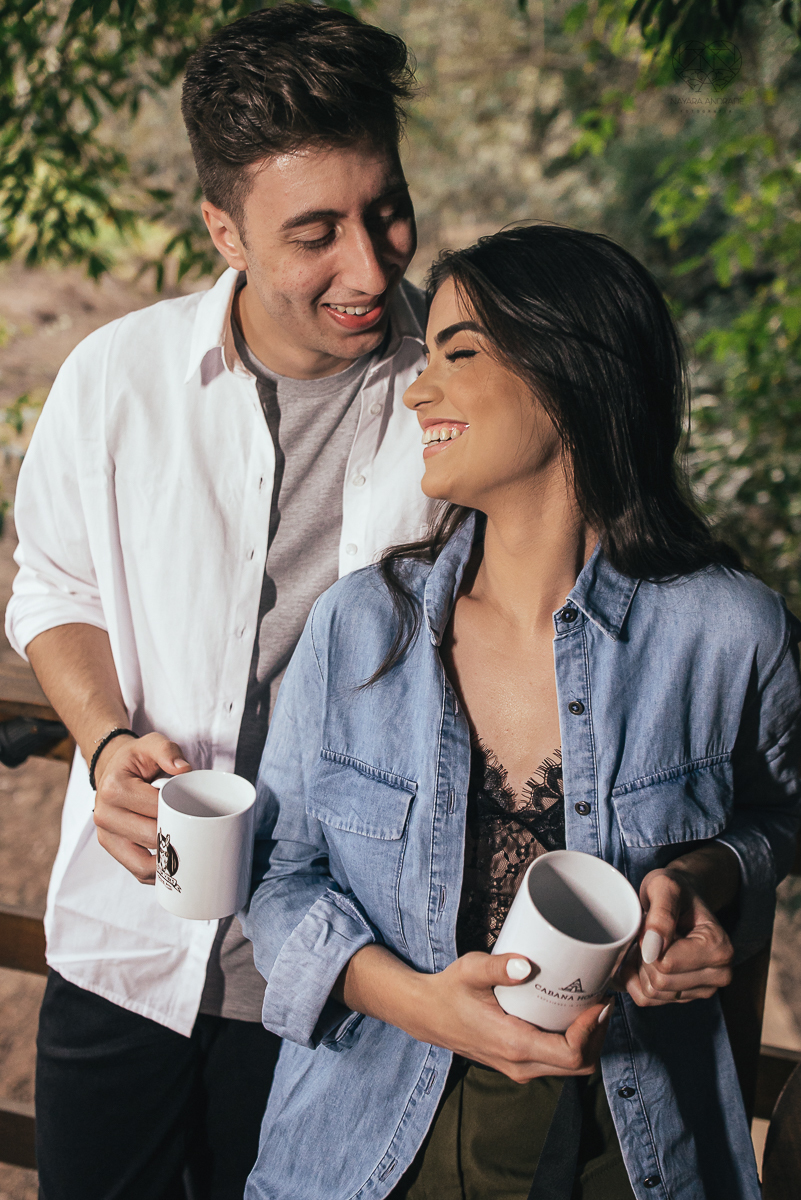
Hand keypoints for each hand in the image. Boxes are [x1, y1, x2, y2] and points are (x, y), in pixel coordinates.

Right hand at [93, 733, 190, 882]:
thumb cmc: (136, 759)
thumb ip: (167, 751)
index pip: (156, 809)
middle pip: (151, 837)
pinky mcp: (111, 849)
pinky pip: (136, 872)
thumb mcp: (151, 744)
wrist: (112, 769)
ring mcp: (106, 836)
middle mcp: (104, 815)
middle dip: (177, 836)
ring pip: (142, 864)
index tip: (197, 811)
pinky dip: (157, 875)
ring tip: (190, 855)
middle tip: (200, 833)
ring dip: (168, 864)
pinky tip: (174, 869)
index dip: (180, 812)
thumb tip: (184, 770)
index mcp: (114, 788)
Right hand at [409, 952, 611, 1082]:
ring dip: (588, 1042)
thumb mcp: (470, 971)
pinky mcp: (518, 1064)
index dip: (592, 1030)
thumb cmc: (449, 991)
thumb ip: (498, 967)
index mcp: (513, 1044)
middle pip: (579, 1065)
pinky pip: (556, 1063)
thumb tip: (527, 964)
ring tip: (592, 1007)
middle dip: (598, 1035)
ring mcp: (519, 1068)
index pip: (570, 1053)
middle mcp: (520, 1064)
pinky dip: (573, 1045)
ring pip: (570, 1068)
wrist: (426, 1015)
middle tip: (602, 1001)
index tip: (600, 1001)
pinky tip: (571, 1018)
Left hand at [620, 868, 733, 1005]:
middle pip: (659, 982)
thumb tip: (653, 951)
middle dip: (642, 958)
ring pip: (653, 994)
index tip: (649, 925)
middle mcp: (719, 974)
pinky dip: (636, 981)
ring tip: (645, 945)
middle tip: (645, 934)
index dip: (647, 944)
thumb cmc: (674, 890)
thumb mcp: (664, 887)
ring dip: (638, 969)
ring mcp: (704, 989)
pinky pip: (649, 1000)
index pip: (666, 964)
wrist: (681, 898)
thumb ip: (661, 915)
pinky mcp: (687, 996)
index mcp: (719, 948)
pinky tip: (640, 960)